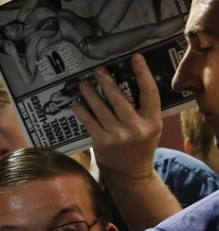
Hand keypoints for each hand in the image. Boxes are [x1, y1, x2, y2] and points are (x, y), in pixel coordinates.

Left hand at [73, 53, 159, 181]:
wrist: (130, 173)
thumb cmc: (140, 145)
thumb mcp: (150, 127)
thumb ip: (142, 109)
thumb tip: (124, 82)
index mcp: (152, 121)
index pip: (149, 92)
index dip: (142, 73)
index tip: (135, 58)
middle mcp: (136, 128)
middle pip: (120, 99)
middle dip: (107, 82)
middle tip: (98, 70)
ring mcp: (117, 136)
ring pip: (101, 109)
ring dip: (90, 94)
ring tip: (83, 83)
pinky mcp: (101, 142)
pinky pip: (89, 122)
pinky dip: (82, 111)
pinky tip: (76, 103)